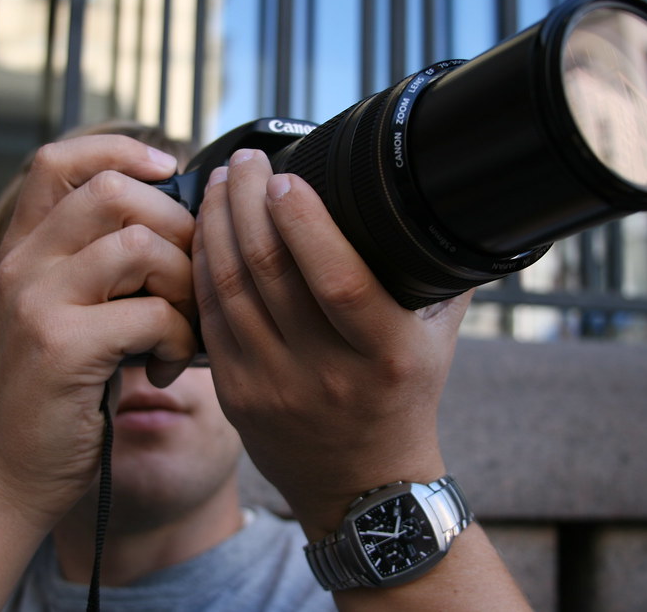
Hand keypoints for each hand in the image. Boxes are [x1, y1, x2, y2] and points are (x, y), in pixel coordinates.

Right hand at [0, 134, 197, 529]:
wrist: (17, 470)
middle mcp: (23, 265)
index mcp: (25, 249)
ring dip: (184, 283)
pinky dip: (179, 337)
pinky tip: (168, 364)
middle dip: (176, 225)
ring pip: (139, 244)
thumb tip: (188, 217)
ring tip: (181, 326)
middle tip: (190, 275)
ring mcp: (36, 302)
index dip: (118, 149)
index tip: (165, 167)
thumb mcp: (76, 311)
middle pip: (113, 191)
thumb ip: (107, 262)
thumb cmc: (66, 389)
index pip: (59, 161)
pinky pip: (151, 312)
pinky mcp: (61, 346)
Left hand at [193, 149, 471, 537]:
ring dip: (218, 226)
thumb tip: (444, 203)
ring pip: (229, 290)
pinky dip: (202, 269)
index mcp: (386, 354)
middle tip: (244, 161)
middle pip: (269, 272)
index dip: (305, 223)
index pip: (337, 279)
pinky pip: (210, 318)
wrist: (361, 486)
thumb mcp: (437, 341)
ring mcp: (274, 388)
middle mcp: (327, 374)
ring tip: (222, 182)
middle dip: (248, 202)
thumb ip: (438, 274)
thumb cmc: (403, 399)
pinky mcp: (236, 397)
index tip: (286, 175)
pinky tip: (207, 233)